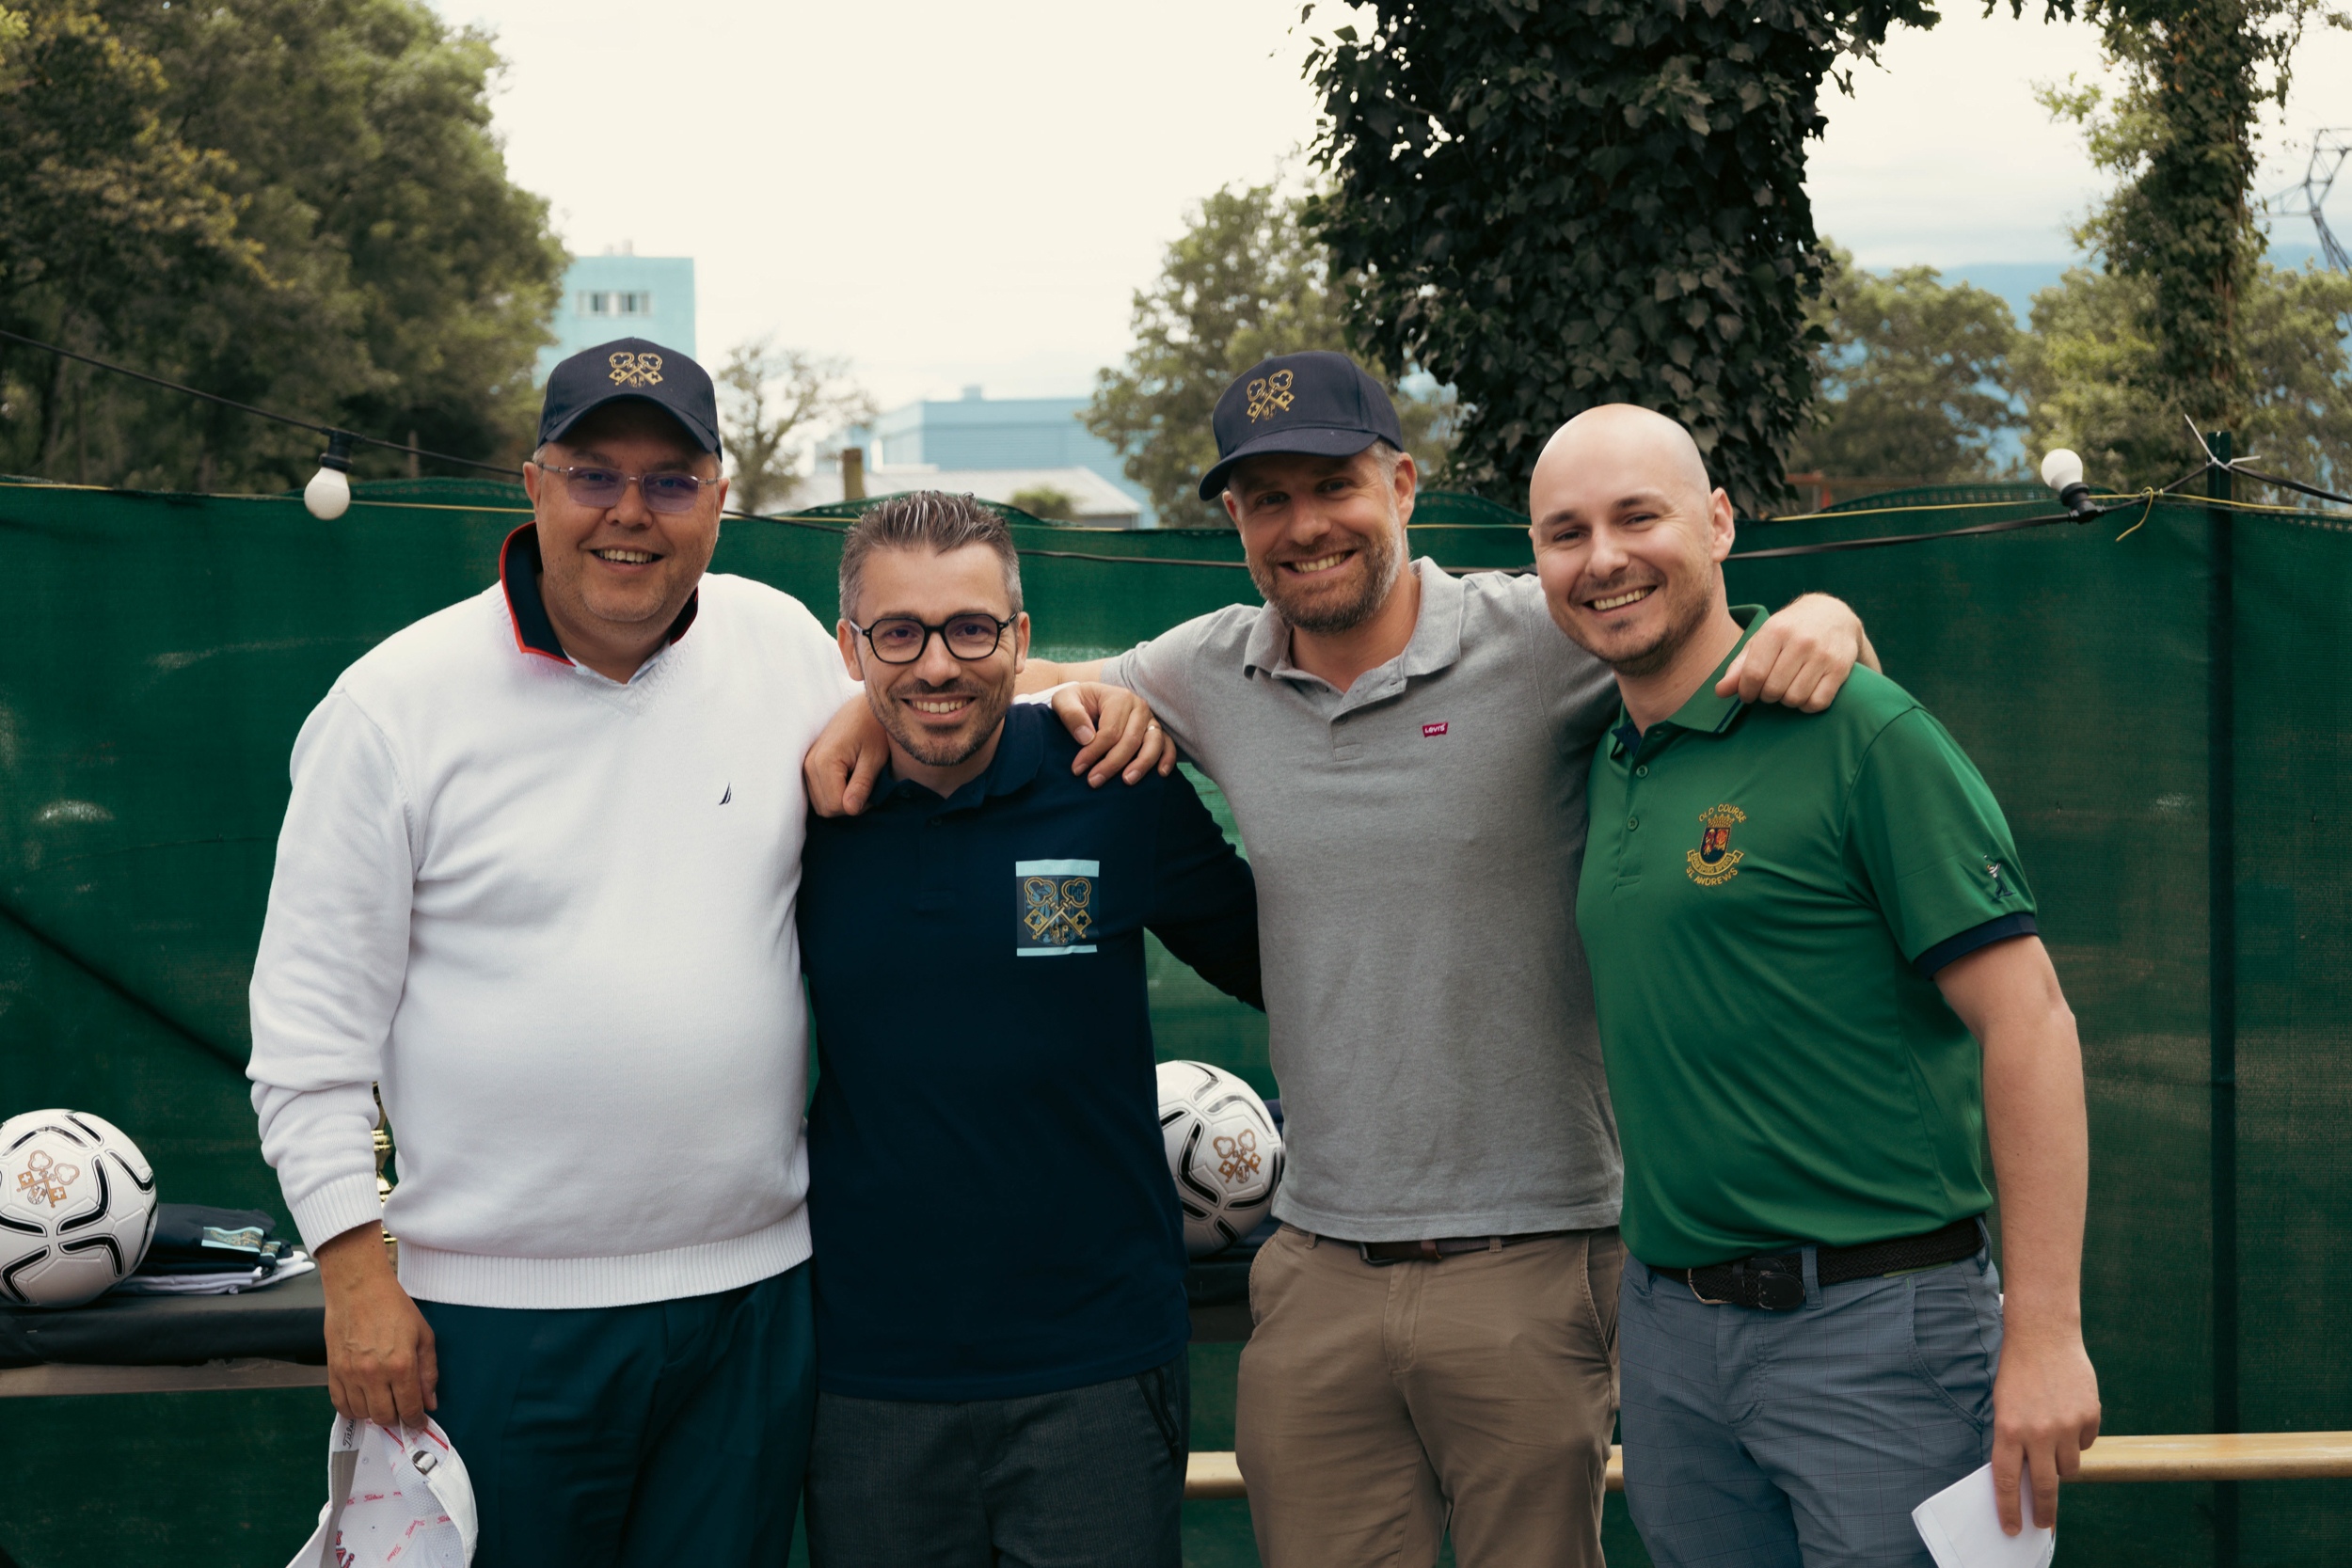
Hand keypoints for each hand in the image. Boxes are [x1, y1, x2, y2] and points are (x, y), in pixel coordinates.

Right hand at [317, 1222, 436, 1431]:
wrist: (359, 1288)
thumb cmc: (393, 1307)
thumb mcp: (424, 1335)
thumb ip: (428, 1372)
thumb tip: (430, 1402)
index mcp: (401, 1365)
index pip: (409, 1409)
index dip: (416, 1421)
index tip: (418, 1422)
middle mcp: (374, 1374)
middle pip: (385, 1417)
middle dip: (397, 1419)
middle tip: (402, 1410)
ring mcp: (350, 1374)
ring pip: (362, 1414)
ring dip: (375, 1413)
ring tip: (384, 1400)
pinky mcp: (333, 1371)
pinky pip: (340, 1405)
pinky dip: (353, 1409)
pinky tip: (364, 1399)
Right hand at [805, 695, 890, 816]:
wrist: (863, 708)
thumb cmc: (873, 730)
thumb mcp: (874, 758)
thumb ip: (861, 785)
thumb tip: (851, 810)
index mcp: (825, 761)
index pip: (836, 805)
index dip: (858, 806)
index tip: (873, 792)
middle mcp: (809, 765)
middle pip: (825, 808)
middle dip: (848, 806)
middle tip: (867, 789)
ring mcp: (806, 766)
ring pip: (820, 804)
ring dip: (841, 801)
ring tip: (858, 783)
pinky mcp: (809, 766)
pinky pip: (818, 794)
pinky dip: (833, 794)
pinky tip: (848, 781)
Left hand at [1050, 682, 1177, 785]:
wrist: (1089, 699)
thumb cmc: (1076, 701)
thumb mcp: (1064, 700)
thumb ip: (1071, 715)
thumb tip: (1086, 738)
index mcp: (1119, 697)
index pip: (1110, 731)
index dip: (1094, 753)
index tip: (1077, 770)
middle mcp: (1139, 707)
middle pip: (1130, 740)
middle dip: (1112, 764)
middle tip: (1094, 782)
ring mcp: (1150, 719)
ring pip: (1153, 743)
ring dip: (1142, 764)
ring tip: (1127, 781)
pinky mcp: (1155, 730)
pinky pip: (1167, 744)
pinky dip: (1167, 758)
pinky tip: (1160, 774)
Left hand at [1715, 593, 1868, 710]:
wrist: (1833, 615)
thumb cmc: (1789, 630)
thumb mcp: (1762, 640)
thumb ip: (1740, 666)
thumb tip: (1720, 692)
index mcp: (1776, 631)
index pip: (1754, 674)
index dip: (1746, 691)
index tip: (1748, 694)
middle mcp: (1801, 641)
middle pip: (1773, 689)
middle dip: (1767, 696)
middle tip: (1770, 688)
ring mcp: (1823, 655)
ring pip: (1795, 698)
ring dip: (1787, 701)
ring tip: (1787, 688)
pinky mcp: (1841, 668)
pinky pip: (1818, 702)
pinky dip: (1807, 705)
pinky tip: (1805, 693)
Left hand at [1988, 1326, 2100, 1532]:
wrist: (2044, 1336)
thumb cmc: (2018, 1372)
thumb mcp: (2004, 1407)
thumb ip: (2013, 1441)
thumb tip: (2023, 1478)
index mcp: (2008, 1429)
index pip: (2006, 1480)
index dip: (2009, 1508)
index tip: (2013, 1528)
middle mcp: (2037, 1432)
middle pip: (2043, 1486)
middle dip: (2043, 1510)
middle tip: (2043, 1523)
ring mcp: (2066, 1426)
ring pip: (2069, 1468)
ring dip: (2061, 1463)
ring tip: (2053, 1438)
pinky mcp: (2089, 1417)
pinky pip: (2085, 1444)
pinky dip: (2078, 1438)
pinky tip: (2069, 1413)